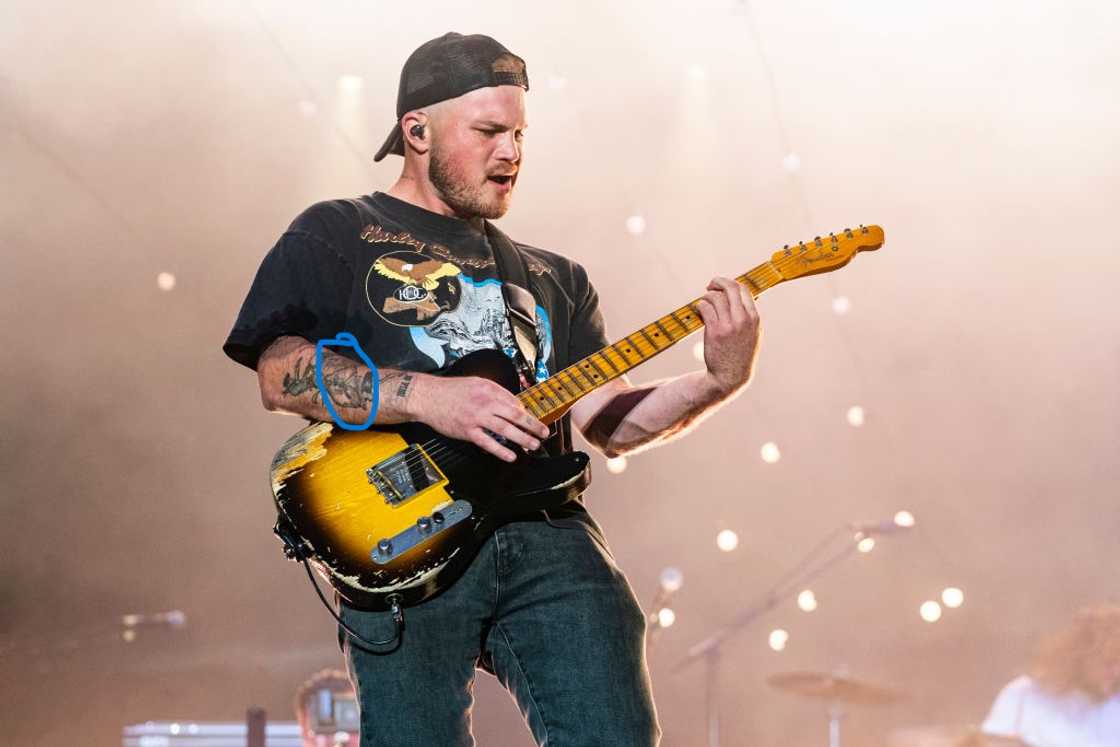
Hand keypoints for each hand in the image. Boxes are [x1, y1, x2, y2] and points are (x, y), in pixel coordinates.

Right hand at [409, 374, 549, 462]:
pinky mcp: (467, 431)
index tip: (533, 420)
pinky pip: (487, 443)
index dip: (526, 412)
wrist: (428, 396)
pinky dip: (501, 450)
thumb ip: (494, 391)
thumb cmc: (450, 390)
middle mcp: (485, 402)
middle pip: (515, 415)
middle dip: (532, 425)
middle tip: (544, 432)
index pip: (514, 402)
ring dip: (522, 438)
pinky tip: (511, 455)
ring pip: (505, 429)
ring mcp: (477, 418)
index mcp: (489, 389)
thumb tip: (511, 403)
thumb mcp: (475, 382)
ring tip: (533, 445)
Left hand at [695, 276, 760, 394]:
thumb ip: (750, 315)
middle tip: (710, 285)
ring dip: (707, 296)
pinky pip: (705, 308)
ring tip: (704, 303)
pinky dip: (700, 306)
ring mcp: (729, 325)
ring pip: (715, 297)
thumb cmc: (740, 354)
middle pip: (730, 288)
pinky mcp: (714, 331)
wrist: (730, 376)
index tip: (722, 287)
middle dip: (718, 282)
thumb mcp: (753, 334)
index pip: (744, 289)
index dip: (731, 284)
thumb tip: (743, 294)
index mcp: (754, 318)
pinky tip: (700, 311)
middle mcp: (743, 319)